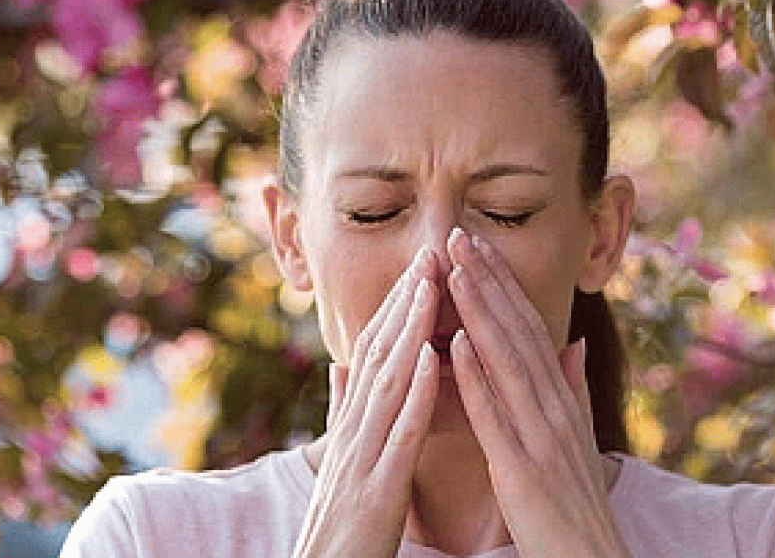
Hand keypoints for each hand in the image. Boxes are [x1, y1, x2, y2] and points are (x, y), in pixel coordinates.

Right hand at [293, 247, 440, 557]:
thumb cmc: (341, 526)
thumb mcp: (341, 462)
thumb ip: (342, 411)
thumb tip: (340, 366)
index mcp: (351, 425)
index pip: (374, 352)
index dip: (396, 306)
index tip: (421, 264)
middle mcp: (352, 432)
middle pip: (378, 353)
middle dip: (404, 300)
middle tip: (430, 250)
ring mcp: (361, 458)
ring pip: (386, 382)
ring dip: (409, 329)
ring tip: (431, 284)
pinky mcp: (376, 490)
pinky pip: (398, 433)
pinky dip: (415, 392)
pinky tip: (434, 357)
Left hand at [446, 229, 633, 557]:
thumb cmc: (576, 506)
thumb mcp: (579, 439)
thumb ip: (572, 389)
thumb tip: (571, 342)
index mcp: (561, 401)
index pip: (529, 329)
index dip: (503, 285)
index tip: (477, 245)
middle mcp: (555, 409)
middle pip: (518, 333)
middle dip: (488, 281)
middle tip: (459, 235)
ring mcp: (542, 437)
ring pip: (506, 362)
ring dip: (480, 312)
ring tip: (454, 269)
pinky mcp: (523, 470)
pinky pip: (496, 417)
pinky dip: (477, 378)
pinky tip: (455, 344)